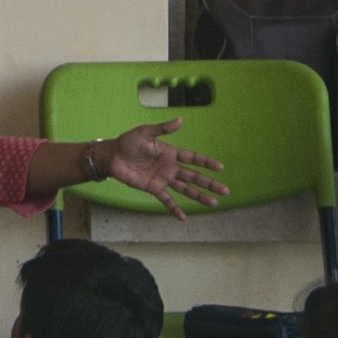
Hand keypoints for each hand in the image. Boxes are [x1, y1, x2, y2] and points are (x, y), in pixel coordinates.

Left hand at [98, 129, 231, 209]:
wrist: (112, 156)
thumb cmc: (128, 142)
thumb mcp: (145, 132)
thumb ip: (162, 129)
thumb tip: (181, 120)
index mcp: (170, 153)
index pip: (193, 158)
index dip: (207, 163)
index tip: (220, 168)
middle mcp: (170, 167)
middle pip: (194, 177)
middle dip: (210, 184)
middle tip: (225, 191)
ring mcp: (163, 179)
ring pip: (186, 189)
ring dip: (199, 196)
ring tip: (213, 203)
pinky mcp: (153, 188)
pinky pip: (166, 200)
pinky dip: (174, 208)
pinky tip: (184, 217)